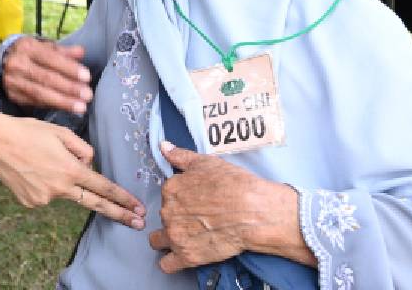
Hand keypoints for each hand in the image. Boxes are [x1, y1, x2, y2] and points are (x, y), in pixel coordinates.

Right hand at [0, 111, 145, 228]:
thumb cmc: (28, 132)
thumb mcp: (61, 132)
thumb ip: (82, 149)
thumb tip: (89, 165)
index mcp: (70, 169)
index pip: (103, 187)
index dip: (123, 197)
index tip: (138, 207)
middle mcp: (59, 189)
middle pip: (95, 204)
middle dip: (119, 214)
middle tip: (139, 223)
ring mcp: (44, 199)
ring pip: (65, 192)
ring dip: (64, 182)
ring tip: (42, 162)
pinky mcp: (31, 203)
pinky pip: (48, 194)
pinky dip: (46, 184)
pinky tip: (33, 170)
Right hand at [2, 37, 92, 113]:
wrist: (4, 62)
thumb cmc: (30, 53)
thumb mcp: (45, 46)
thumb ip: (63, 51)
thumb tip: (81, 52)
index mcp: (27, 47)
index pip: (51, 58)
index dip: (69, 69)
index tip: (87, 77)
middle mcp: (17, 64)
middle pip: (46, 78)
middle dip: (69, 88)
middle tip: (87, 96)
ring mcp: (13, 81)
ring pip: (41, 94)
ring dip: (63, 102)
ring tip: (81, 107)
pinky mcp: (13, 95)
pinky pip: (35, 102)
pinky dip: (53, 106)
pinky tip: (66, 108)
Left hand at [148, 142, 313, 272]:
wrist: (253, 212)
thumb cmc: (235, 186)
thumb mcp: (206, 162)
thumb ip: (181, 156)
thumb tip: (164, 147)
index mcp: (171, 189)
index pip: (167, 194)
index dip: (181, 197)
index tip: (193, 200)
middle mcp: (168, 212)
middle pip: (164, 216)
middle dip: (176, 217)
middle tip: (196, 217)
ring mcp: (175, 235)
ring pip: (158, 240)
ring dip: (167, 239)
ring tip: (184, 236)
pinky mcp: (186, 256)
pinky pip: (167, 264)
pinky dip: (172, 261)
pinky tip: (181, 255)